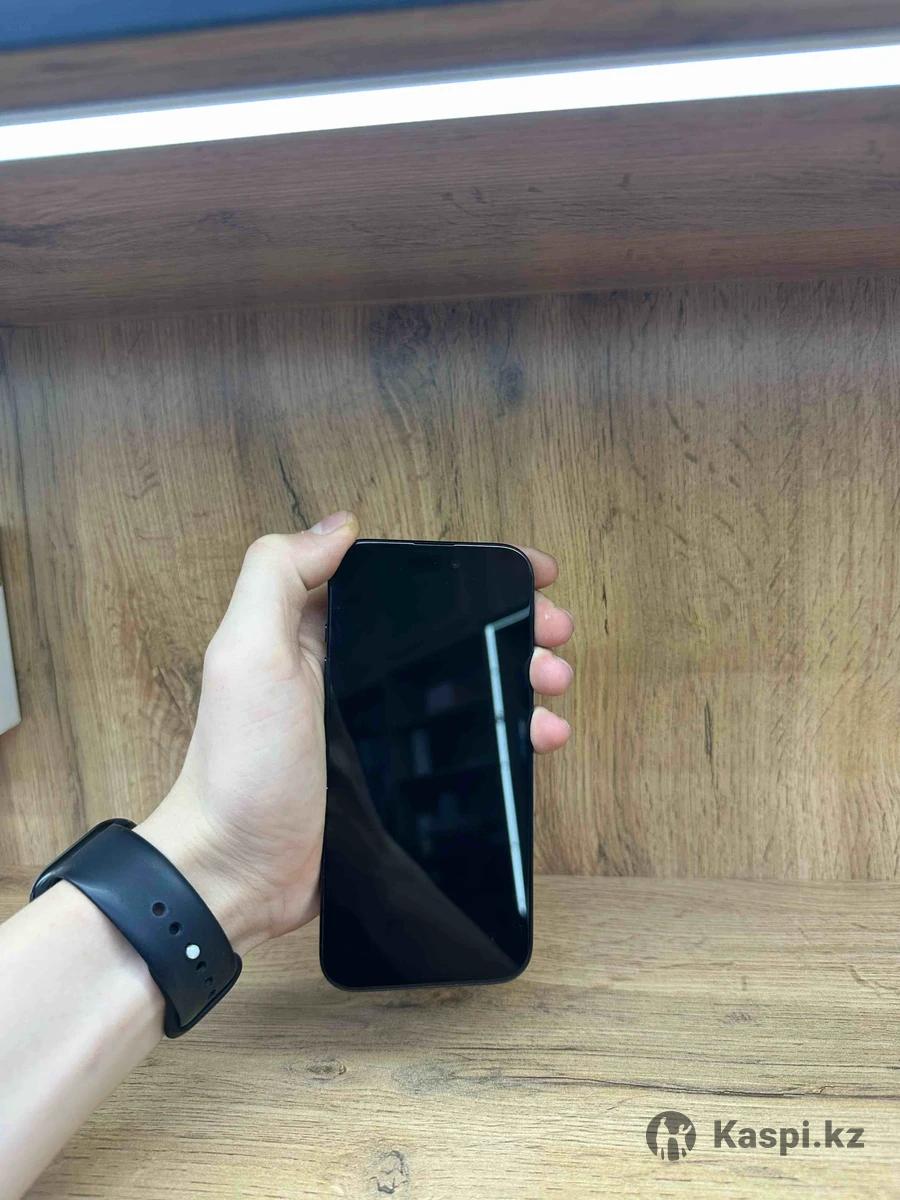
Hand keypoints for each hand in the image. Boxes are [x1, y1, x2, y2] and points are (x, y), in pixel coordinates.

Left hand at [137, 513, 574, 955]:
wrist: (238, 876)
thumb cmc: (240, 768)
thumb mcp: (248, 657)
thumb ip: (277, 577)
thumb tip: (340, 525)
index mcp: (316, 632)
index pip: (406, 585)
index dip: (468, 573)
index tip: (524, 573)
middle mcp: (352, 671)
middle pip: (449, 631)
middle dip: (510, 623)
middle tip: (553, 630)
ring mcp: (379, 725)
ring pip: (468, 683)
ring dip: (519, 674)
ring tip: (553, 680)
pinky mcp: (399, 774)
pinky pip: (467, 741)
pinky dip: (510, 733)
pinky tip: (540, 736)